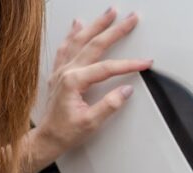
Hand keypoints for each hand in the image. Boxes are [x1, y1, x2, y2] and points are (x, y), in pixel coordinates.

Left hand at [32, 8, 152, 162]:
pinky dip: (73, 33)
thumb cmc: (66, 132)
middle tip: (130, 18)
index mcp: (74, 81)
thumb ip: (109, 105)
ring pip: (80, 40)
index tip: (145, 62)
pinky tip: (78, 24)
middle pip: (95, 44)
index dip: (129, 64)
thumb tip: (125, 90)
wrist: (47, 138)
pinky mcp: (59, 73)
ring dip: (96, 25)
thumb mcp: (92, 123)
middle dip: (114, 29)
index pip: (107, 68)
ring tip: (108, 13)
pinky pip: (66, 46)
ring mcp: (61, 70)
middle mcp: (66, 71)